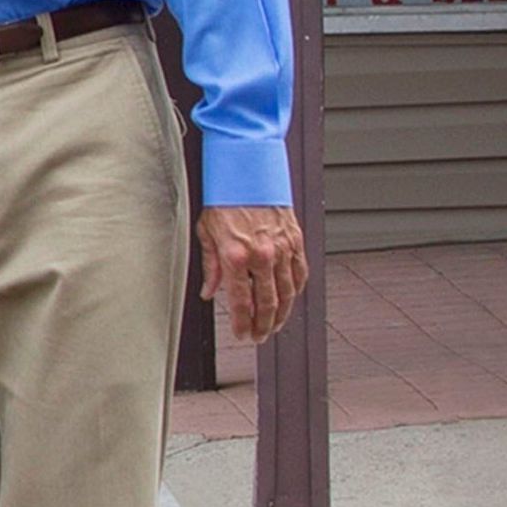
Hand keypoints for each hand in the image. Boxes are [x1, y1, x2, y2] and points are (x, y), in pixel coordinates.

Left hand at [196, 205, 308, 346]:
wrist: (246, 170)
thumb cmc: (224, 197)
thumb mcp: (206, 232)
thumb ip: (210, 266)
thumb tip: (209, 292)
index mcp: (235, 255)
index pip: (241, 302)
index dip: (243, 324)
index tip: (242, 334)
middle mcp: (261, 254)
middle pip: (267, 303)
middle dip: (263, 325)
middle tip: (259, 336)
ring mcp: (281, 248)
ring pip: (287, 292)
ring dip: (281, 313)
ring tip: (274, 325)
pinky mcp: (295, 239)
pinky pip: (300, 272)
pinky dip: (297, 290)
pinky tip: (291, 299)